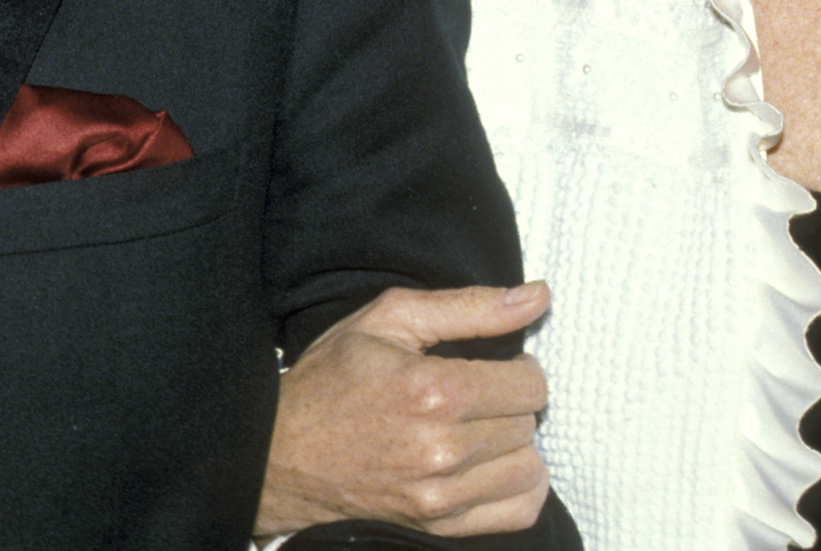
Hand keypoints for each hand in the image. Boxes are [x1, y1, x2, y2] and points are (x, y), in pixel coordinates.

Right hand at [252, 283, 552, 539]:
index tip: (492, 366)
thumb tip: (538, 296)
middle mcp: (442, 448)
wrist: (282, 450)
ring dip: (515, 444)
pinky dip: (519, 486)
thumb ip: (469, 307)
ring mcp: (441, 494)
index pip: (530, 384)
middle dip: (511, 403)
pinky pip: (519, 511)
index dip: (519, 368)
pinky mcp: (440, 525)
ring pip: (530, 467)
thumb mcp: (388, 319)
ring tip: (482, 428)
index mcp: (432, 390)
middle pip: (529, 423)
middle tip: (478, 394)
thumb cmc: (332, 378)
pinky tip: (491, 464)